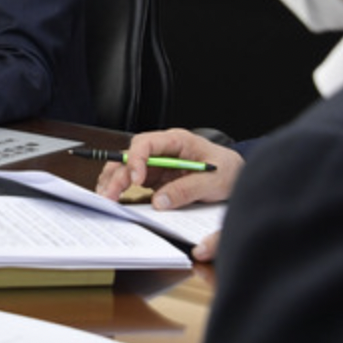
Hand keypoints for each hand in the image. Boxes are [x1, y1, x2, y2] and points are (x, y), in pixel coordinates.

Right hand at [95, 128, 242, 258]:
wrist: (236, 175)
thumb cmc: (227, 170)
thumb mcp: (213, 181)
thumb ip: (187, 190)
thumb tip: (160, 201)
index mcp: (176, 141)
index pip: (146, 143)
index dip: (137, 160)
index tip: (136, 180)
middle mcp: (162, 150)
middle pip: (130, 156)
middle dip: (117, 175)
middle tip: (110, 195)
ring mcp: (157, 163)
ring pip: (126, 167)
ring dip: (113, 181)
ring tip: (106, 198)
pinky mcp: (155, 177)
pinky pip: (133, 180)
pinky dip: (121, 188)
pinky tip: (113, 197)